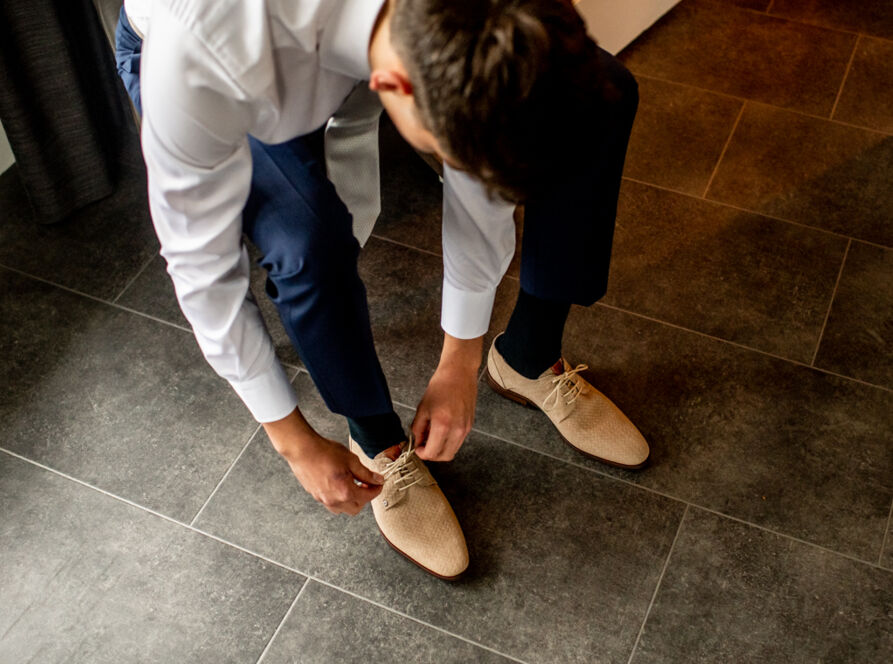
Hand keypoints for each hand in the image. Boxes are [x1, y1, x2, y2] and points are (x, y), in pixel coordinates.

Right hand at [264, 409, 383, 514]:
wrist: (303, 450)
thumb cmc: (325, 452)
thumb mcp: (351, 460)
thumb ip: (366, 473)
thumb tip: (378, 480)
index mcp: (346, 491)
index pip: (368, 496)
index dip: (377, 489)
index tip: (379, 482)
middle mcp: (335, 500)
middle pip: (357, 507)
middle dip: (365, 497)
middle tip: (367, 484)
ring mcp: (324, 500)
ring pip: (344, 509)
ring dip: (352, 501)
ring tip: (354, 485)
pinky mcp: (316, 496)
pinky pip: (333, 505)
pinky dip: (340, 499)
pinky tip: (340, 485)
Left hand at [411, 334, 482, 461]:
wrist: (459, 373)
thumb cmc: (440, 386)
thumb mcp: (422, 408)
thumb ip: (418, 429)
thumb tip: (417, 443)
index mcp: (443, 425)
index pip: (432, 452)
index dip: (422, 453)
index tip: (417, 448)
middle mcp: (457, 430)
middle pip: (444, 456)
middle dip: (432, 455)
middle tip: (423, 445)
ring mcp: (465, 428)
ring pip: (453, 451)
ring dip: (441, 449)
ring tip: (432, 437)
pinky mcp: (470, 425)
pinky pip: (458, 442)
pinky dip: (449, 442)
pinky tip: (442, 431)